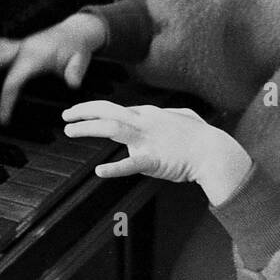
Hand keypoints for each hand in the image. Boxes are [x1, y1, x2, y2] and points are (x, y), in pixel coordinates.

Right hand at [0, 13, 105, 124]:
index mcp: (35, 56)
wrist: (77, 31)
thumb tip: (72, 83)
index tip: (2, 118)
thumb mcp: (80, 60)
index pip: (13, 80)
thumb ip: (75, 71)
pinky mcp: (19, 43)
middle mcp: (23, 47)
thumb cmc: (76, 48)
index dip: (5, 100)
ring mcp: (20, 44)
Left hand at [62, 101, 252, 200]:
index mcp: (150, 114)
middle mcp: (144, 122)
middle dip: (84, 111)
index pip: (117, 109)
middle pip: (108, 111)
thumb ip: (170, 115)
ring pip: (112, 127)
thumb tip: (164, 116)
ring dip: (88, 127)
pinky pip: (131, 163)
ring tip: (70, 130)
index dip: (96, 110)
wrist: (213, 152)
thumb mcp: (185, 116)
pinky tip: (101, 170)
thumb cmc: (201, 137)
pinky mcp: (153, 159)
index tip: (82, 113)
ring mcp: (147, 140)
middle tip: (66, 115)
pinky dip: (115, 167)